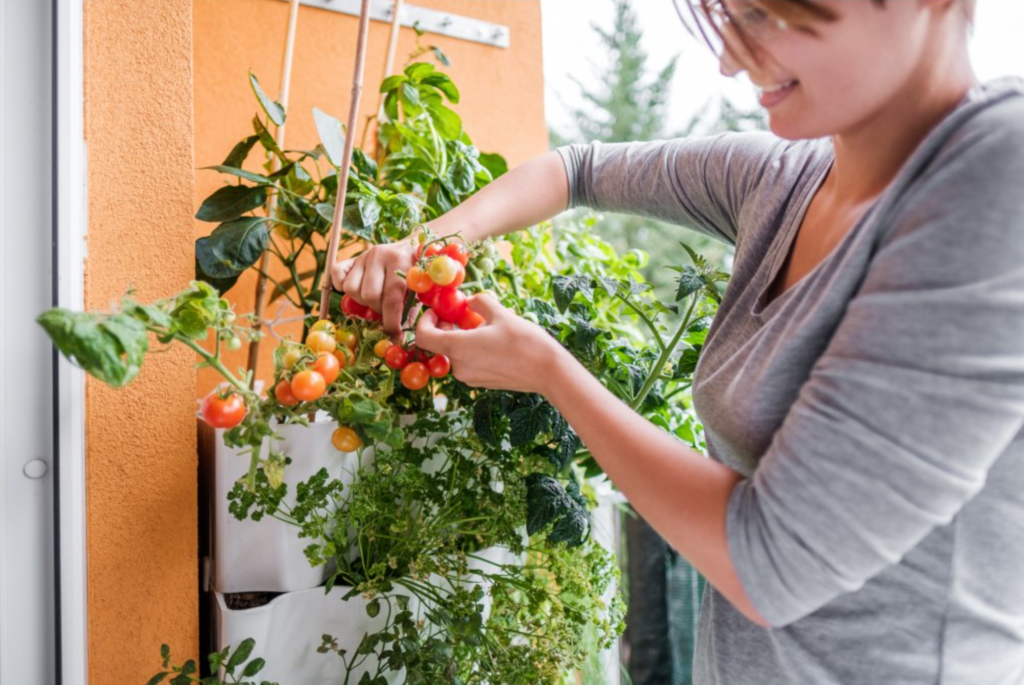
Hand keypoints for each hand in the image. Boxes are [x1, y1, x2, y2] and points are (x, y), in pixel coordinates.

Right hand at [331, 238, 416, 336]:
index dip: (391, 321)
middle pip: (369, 295)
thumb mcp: (418, 290)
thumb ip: (408, 311)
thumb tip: (398, 340)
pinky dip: (342, 286)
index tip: (393, 335)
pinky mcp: (351, 258)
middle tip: (385, 312)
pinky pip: (337, 275)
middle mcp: (379, 254)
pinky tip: (357, 291)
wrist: (410, 248)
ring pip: (351, 288)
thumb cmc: (415, 274)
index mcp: (400, 260)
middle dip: (377, 311)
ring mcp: (363, 255)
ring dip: (361, 301)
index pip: (391, 298)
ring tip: (374, 301)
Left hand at [414, 293, 565, 394]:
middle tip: (462, 313)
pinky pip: (467, 362)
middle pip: (440, 344)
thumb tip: (468, 301)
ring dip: (462, 337)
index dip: (424, 321)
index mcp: (457, 348)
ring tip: (484, 326)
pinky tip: (492, 341)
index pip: (423, 337)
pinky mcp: (480, 383)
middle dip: (447, 326)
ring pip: (455, 353)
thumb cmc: (524, 341)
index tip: (437, 311)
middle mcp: (458, 366)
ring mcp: (469, 378)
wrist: (548, 371)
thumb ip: (479, 303)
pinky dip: (471, 350)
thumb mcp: (500, 313)